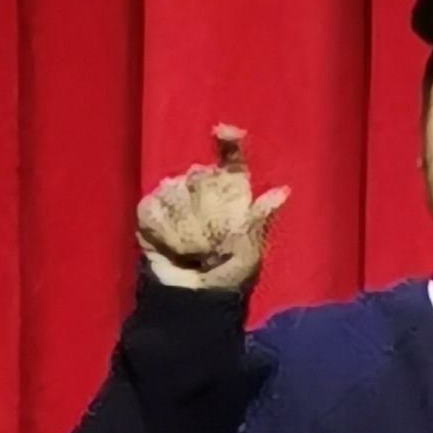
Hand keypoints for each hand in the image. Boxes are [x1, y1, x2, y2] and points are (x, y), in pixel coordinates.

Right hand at [137, 124, 289, 292]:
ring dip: (185, 226)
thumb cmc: (227, 278)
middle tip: (212, 243)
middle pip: (198, 175)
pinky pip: (153, 209)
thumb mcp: (250, 253)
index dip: (229, 143)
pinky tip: (173, 248)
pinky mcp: (150, 212)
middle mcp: (201, 188)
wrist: (193, 300)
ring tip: (193, 250)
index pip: (231, 158)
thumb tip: (282, 192)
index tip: (224, 132)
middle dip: (206, 210)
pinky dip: (163, 231)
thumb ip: (259, 220)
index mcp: (232, 192)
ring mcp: (173, 197)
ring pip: (174, 191)